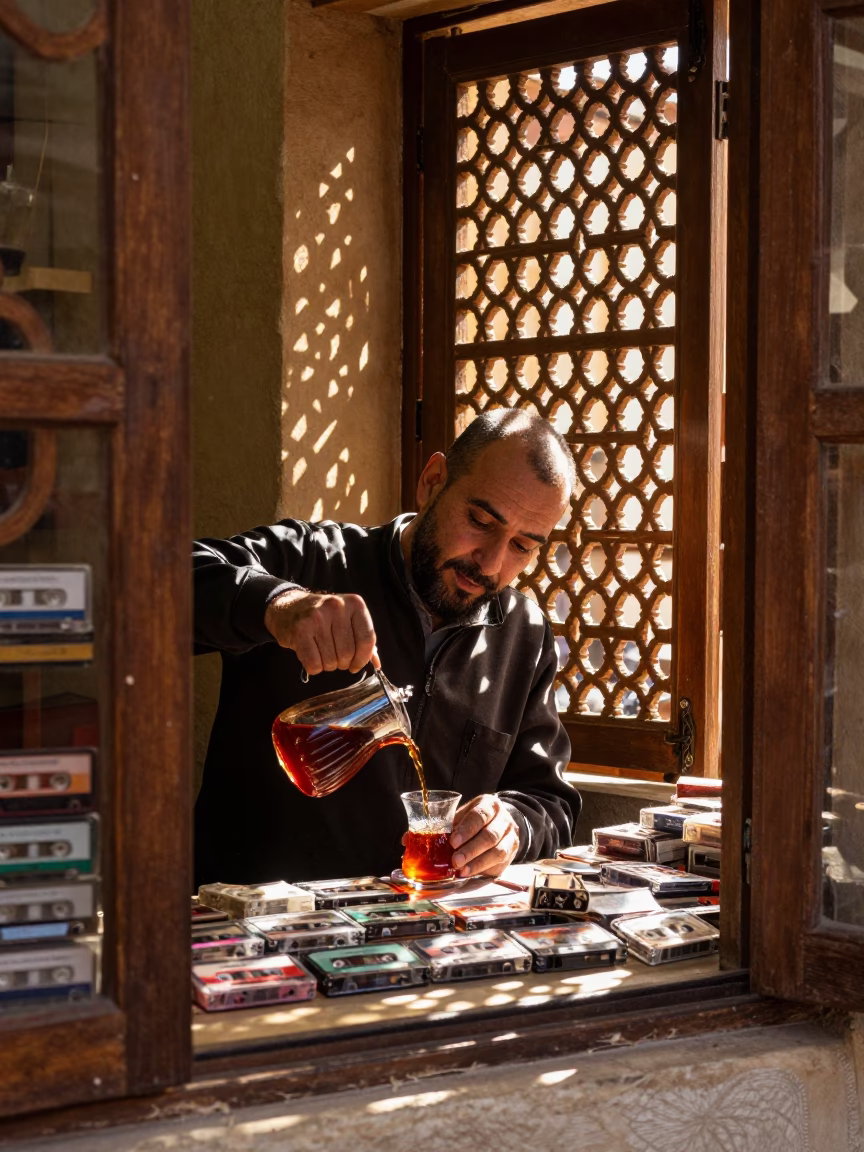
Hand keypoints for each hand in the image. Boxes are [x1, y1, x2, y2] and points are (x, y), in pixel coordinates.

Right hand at [265, 589, 379, 675]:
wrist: (288, 606)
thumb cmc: (322, 617)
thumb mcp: (347, 619)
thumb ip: (362, 639)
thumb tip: (376, 664)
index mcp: (354, 603)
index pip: (367, 639)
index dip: (363, 658)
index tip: (356, 665)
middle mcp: (337, 607)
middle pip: (348, 652)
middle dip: (342, 663)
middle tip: (334, 656)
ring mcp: (318, 617)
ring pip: (331, 660)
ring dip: (327, 665)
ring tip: (321, 652)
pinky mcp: (300, 629)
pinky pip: (314, 663)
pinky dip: (314, 667)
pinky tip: (311, 655)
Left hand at [448, 794, 520, 877]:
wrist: (501, 822)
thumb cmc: (476, 819)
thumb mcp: (465, 814)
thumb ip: (455, 825)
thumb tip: (438, 841)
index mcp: (491, 805)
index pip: (480, 816)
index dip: (466, 830)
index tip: (453, 842)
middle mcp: (504, 820)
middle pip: (490, 836)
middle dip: (471, 850)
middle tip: (456, 860)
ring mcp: (511, 837)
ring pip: (498, 852)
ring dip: (478, 864)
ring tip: (462, 871)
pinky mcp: (512, 854)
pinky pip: (500, 864)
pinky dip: (484, 870)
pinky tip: (472, 874)